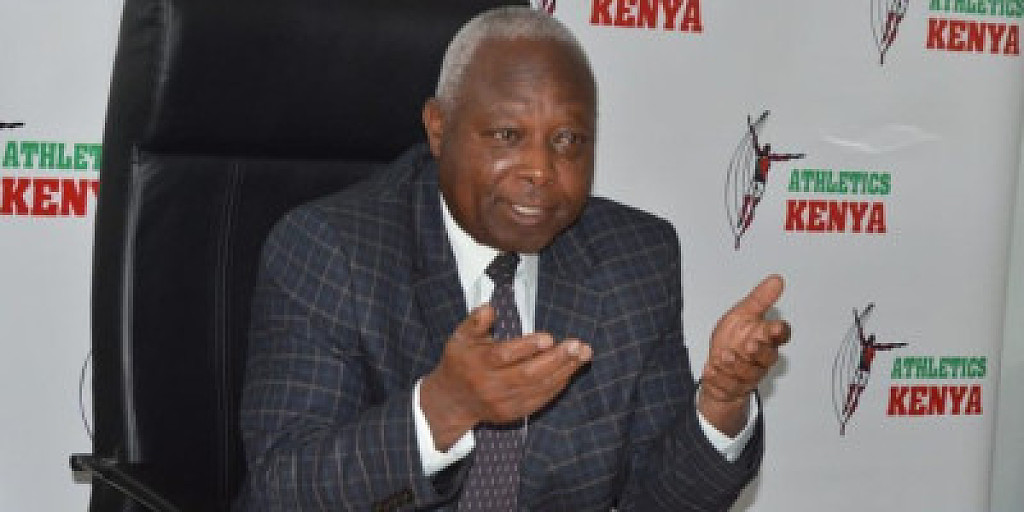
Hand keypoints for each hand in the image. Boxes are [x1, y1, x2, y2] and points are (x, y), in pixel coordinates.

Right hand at [420, 305, 591, 450]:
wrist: (453, 400)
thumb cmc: (461, 361)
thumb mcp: (460, 337)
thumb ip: (475, 322)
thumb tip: (490, 308)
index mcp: (477, 364)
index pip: (503, 356)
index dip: (527, 347)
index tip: (548, 337)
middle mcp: (490, 386)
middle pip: (527, 374)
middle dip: (556, 359)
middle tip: (577, 345)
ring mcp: (503, 403)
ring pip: (539, 388)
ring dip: (564, 371)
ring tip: (583, 354)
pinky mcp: (513, 413)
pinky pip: (540, 400)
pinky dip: (558, 384)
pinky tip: (571, 369)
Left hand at [699, 275, 789, 435]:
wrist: (718, 367)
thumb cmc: (733, 339)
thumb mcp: (742, 314)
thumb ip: (759, 300)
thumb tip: (776, 280)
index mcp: (765, 338)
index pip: (780, 336)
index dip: (779, 332)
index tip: (775, 327)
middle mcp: (759, 358)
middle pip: (767, 357)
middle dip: (759, 351)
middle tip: (750, 345)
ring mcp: (747, 374)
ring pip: (748, 373)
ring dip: (736, 365)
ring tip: (725, 355)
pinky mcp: (732, 386)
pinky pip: (728, 385)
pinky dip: (718, 377)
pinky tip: (710, 370)